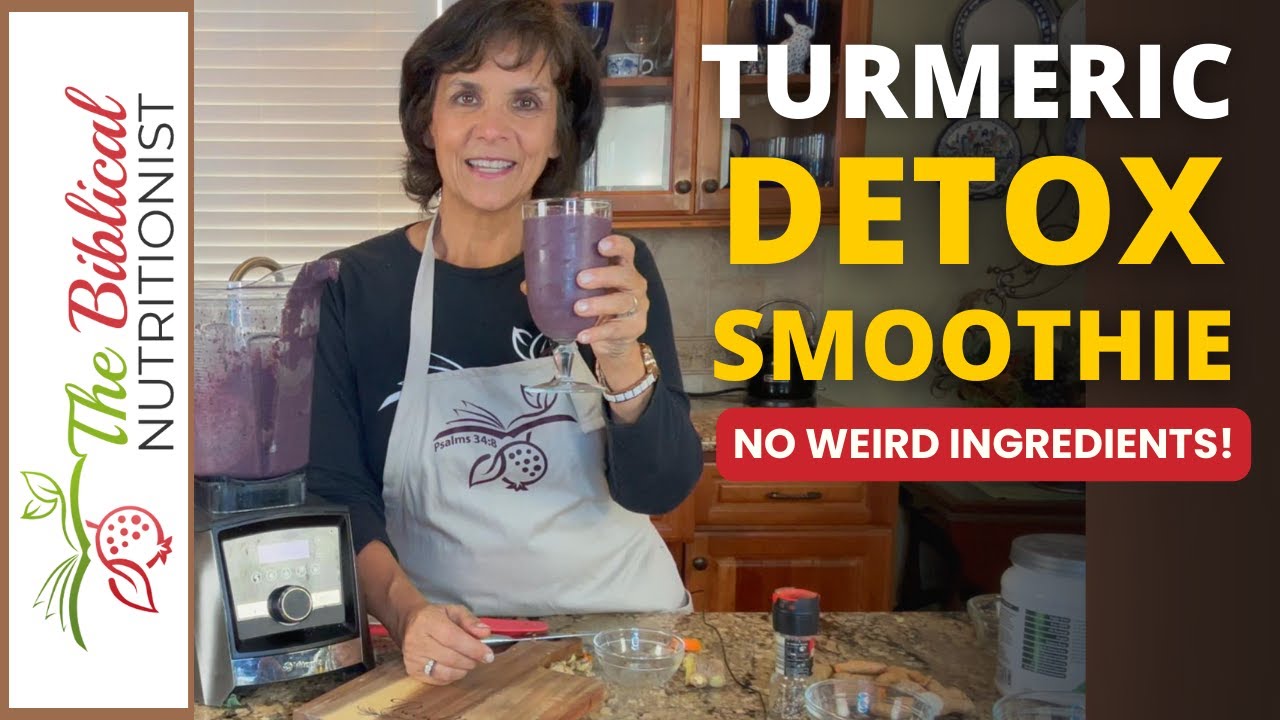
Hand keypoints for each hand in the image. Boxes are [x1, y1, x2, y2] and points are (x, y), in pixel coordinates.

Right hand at [398, 603, 493, 684]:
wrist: (409, 623)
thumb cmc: (435, 617)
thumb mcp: (454, 611)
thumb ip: (471, 621)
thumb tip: (485, 633)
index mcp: (427, 621)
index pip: (453, 638)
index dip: (473, 648)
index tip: (488, 655)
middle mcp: (416, 641)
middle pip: (451, 657)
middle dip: (471, 660)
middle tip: (480, 657)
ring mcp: (413, 658)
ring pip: (445, 672)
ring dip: (463, 669)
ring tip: (468, 661)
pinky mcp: (412, 670)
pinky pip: (439, 679)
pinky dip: (452, 675)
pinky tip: (456, 666)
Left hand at [573, 234, 648, 358]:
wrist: (615, 342)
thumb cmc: (599, 306)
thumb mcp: (584, 293)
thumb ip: (561, 285)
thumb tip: (527, 284)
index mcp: (622, 268)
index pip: (627, 250)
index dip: (617, 244)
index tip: (601, 245)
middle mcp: (634, 284)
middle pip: (625, 275)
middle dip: (603, 275)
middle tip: (580, 279)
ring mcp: (638, 307)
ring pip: (623, 302)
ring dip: (599, 304)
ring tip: (578, 308)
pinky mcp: (634, 328)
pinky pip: (616, 330)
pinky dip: (597, 333)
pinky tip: (582, 336)